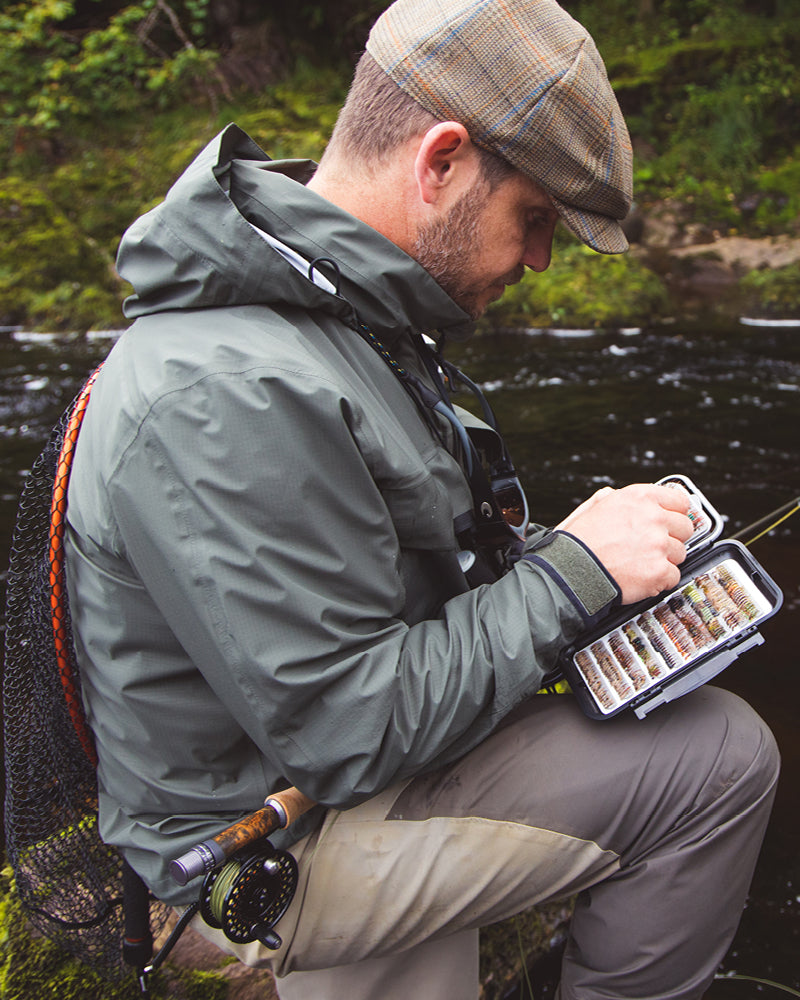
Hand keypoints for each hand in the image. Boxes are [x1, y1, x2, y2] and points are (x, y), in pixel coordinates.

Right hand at [557, 484, 693, 603]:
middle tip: (653, 546)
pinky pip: (673, 576)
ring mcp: (659, 545)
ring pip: (680, 554)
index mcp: (640, 497)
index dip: (675, 513)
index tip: (671, 522)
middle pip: (685, 528)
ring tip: (641, 563)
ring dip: (664, 560)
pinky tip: (642, 577)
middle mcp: (654, 518)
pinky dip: (659, 581)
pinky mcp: (659, 571)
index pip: (680, 501)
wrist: (572, 570)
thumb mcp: (595, 506)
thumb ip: (616, 498)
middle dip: (672, 538)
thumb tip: (623, 496)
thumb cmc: (579, 541)